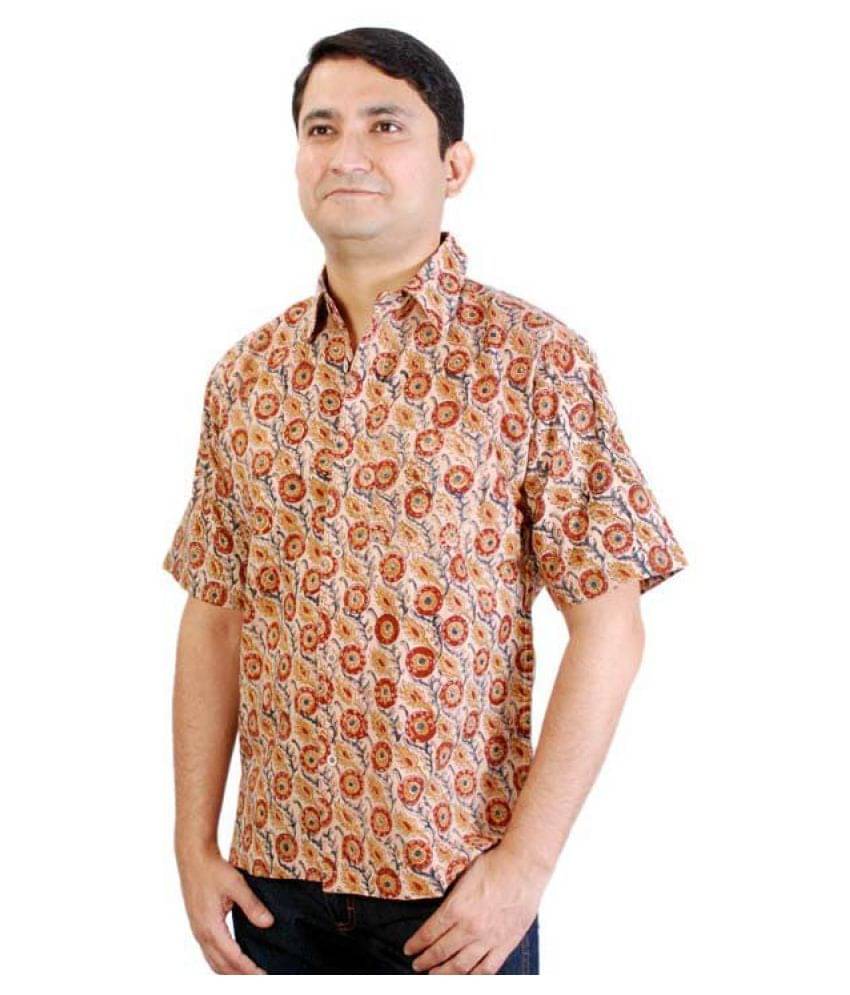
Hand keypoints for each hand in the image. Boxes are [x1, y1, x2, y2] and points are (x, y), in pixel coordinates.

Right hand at [176, 845, 271, 973]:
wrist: (193, 859)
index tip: (263, 975)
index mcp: (210, 927)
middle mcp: (202, 934)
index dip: (248, 969)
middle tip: (261, 978)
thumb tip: (268, 923)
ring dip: (231, 972)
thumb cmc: (213, 870)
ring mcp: (198, 932)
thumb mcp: (236, 884)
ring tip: (250, 974)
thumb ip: (252, 905)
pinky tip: (233, 961)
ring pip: (214, 963)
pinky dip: (222, 963)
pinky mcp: (198, 927)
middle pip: (222, 966)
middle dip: (241, 976)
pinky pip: (210, 954)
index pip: (232, 957)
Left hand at [402, 842, 547, 973]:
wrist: (523, 866)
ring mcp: (489, 938)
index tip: (409, 949)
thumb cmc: (495, 865)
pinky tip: (466, 977)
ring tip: (435, 975)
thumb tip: (441, 912)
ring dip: (444, 973)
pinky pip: (487, 968)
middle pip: (441, 952)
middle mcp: (470, 927)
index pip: (429, 933)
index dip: (416, 944)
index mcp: (456, 908)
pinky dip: (474, 976)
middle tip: (417, 964)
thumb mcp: (463, 876)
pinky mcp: (506, 943)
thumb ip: (452, 898)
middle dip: (425, 961)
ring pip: (461, 966)